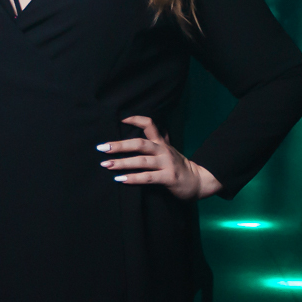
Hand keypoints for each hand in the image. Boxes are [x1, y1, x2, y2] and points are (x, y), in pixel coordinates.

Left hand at [97, 115, 222, 200]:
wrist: (198, 181)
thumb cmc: (178, 166)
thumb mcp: (168, 150)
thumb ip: (156, 142)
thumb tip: (137, 134)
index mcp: (161, 143)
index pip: (150, 124)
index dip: (135, 120)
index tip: (120, 120)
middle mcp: (163, 150)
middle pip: (139, 143)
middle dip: (119, 145)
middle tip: (102, 148)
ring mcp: (166, 164)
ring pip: (141, 161)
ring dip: (122, 163)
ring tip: (106, 165)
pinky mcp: (169, 178)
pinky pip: (148, 177)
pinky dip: (133, 178)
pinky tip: (120, 179)